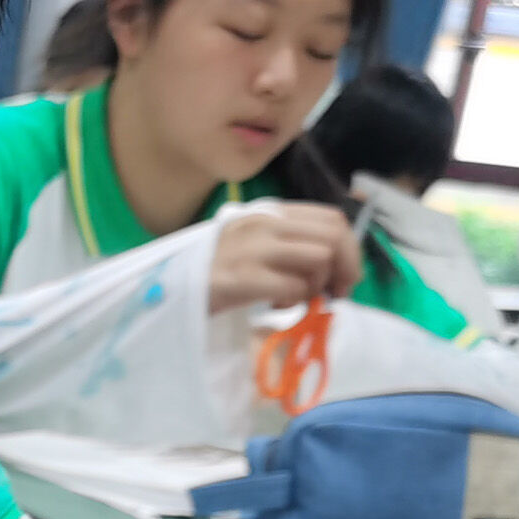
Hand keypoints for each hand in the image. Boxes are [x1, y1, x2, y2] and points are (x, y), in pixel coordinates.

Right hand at [208, 203, 360, 313]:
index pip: (332, 218)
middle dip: (346, 269)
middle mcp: (266, 224)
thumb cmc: (214, 269)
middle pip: (334, 237)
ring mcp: (254, 249)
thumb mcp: (254, 244)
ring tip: (294, 298)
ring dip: (316, 286)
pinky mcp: (244, 277)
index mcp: (271, 214)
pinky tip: (274, 304)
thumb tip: (334, 265)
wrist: (168, 286)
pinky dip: (294, 302)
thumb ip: (289, 245)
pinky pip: (294, 287)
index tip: (343, 277)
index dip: (350, 249)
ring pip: (319, 259)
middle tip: (335, 294)